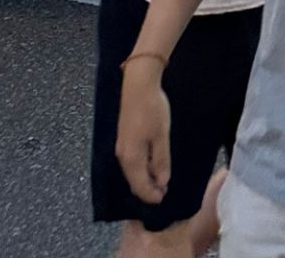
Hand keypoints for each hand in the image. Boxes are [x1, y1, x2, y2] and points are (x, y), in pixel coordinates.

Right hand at [116, 68, 171, 204]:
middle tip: (163, 192)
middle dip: (147, 189)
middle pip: (133, 180)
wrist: (138, 86)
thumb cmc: (152, 109)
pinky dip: (141, 168)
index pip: (139, 185)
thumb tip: (162, 182)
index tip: (163, 198)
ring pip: (132, 171)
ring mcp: (121, 147)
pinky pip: (131, 161)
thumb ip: (161, 160)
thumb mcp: (161, 136)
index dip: (151, 194)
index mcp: (131, 158)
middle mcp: (122, 156)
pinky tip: (150, 165)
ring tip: (159, 180)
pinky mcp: (123, 138)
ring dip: (144, 178)